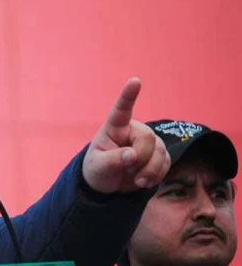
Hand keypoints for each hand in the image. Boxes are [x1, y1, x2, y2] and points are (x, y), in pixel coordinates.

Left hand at [83, 77, 169, 192]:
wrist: (108, 185)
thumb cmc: (98, 169)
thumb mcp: (99, 167)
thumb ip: (113, 160)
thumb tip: (132, 155)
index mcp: (114, 128)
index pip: (121, 109)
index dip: (128, 95)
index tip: (135, 81)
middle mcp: (133, 130)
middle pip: (148, 137)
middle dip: (140, 158)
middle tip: (128, 170)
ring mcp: (148, 142)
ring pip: (161, 151)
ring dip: (150, 170)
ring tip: (136, 180)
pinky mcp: (158, 154)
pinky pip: (167, 162)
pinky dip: (157, 175)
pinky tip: (145, 181)